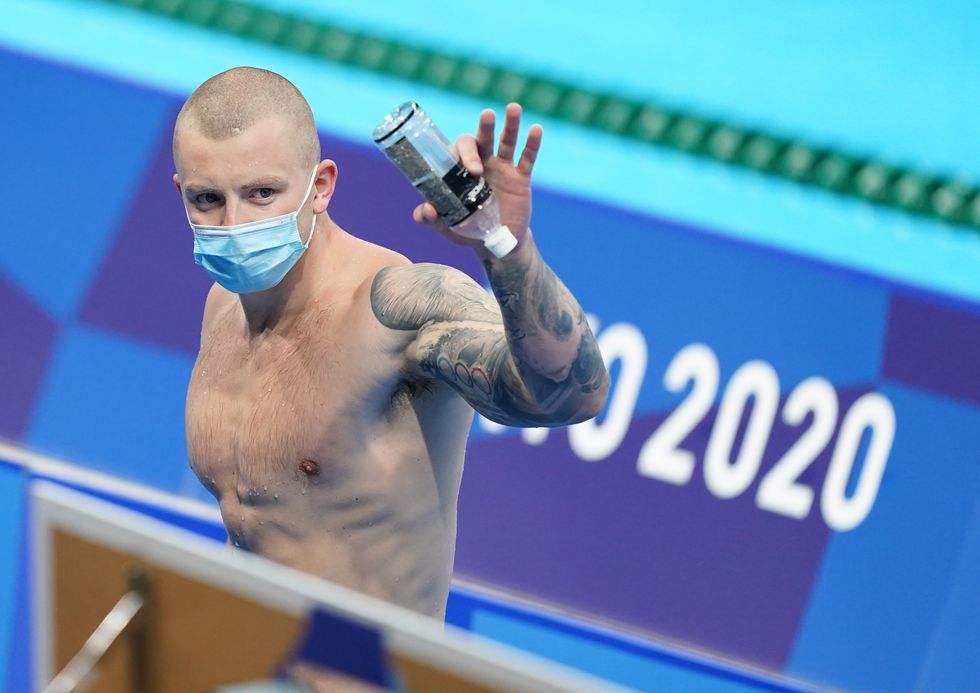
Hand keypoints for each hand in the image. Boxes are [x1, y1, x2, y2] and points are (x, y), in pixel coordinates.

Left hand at [412, 103, 541, 252]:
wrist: (496, 243)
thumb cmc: (468, 230)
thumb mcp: (446, 226)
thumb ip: (430, 218)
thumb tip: (424, 211)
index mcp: (461, 171)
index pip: (459, 151)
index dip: (463, 153)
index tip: (471, 169)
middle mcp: (482, 164)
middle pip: (481, 140)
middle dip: (484, 130)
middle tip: (487, 119)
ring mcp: (502, 169)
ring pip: (506, 141)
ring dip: (510, 124)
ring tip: (513, 107)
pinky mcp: (520, 178)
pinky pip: (527, 158)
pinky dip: (532, 144)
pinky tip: (536, 129)